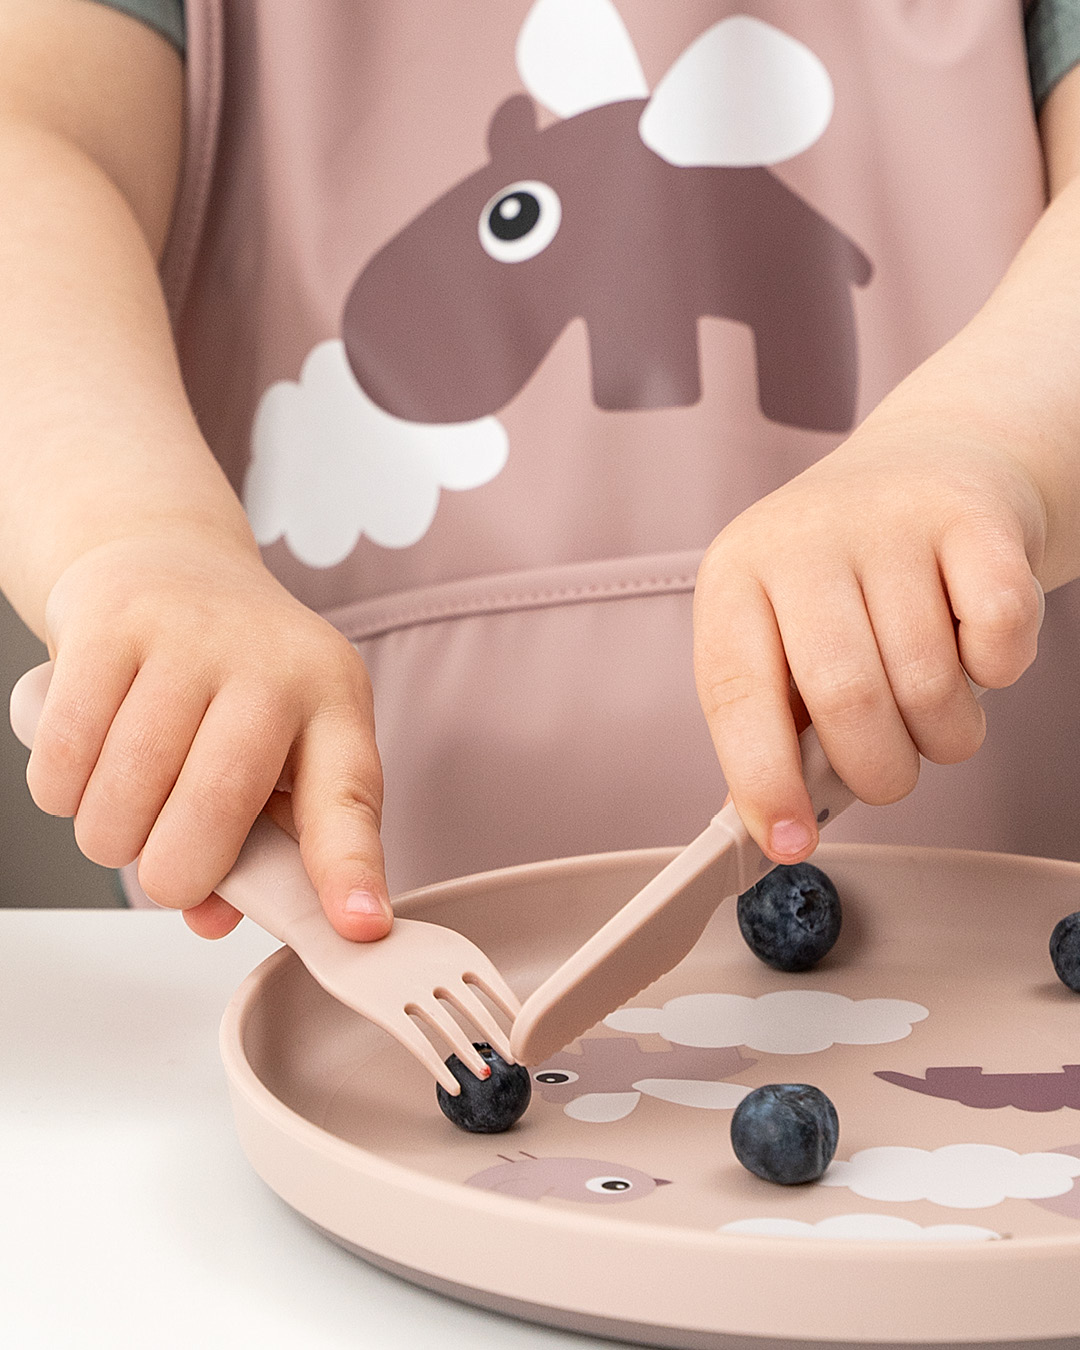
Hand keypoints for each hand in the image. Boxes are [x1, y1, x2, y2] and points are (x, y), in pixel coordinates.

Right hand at [25, 530, 389, 940]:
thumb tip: (212, 917)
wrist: (169, 560)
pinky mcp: (110, 626)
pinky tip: (89, 769)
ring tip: (127, 810)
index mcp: (333, 700)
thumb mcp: (280, 746)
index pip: (349, 795)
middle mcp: (271, 662)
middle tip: (169, 871)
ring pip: (126, 792)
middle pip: (216, 805)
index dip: (350, 870)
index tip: (358, 928)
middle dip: (176, 872)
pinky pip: (66, 754)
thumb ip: (260, 841)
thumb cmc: (234, 676)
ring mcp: (190, 636)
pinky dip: (64, 791)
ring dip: (111, 836)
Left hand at [693, 413, 1045, 863]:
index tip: (789, 843)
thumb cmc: (845, 578)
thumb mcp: (779, 634)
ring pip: (929, 683)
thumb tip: (773, 827)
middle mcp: (802, 540)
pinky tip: (970, 649)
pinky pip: (999, 640)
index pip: (736, 693)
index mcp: (735, 577)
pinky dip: (997, 673)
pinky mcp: (971, 518)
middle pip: (846, 699)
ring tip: (932, 708)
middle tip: (888, 770)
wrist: (928, 463)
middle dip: (878, 771)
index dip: (764, 780)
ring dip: (944, 733)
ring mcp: (888, 521)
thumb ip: (774, 725)